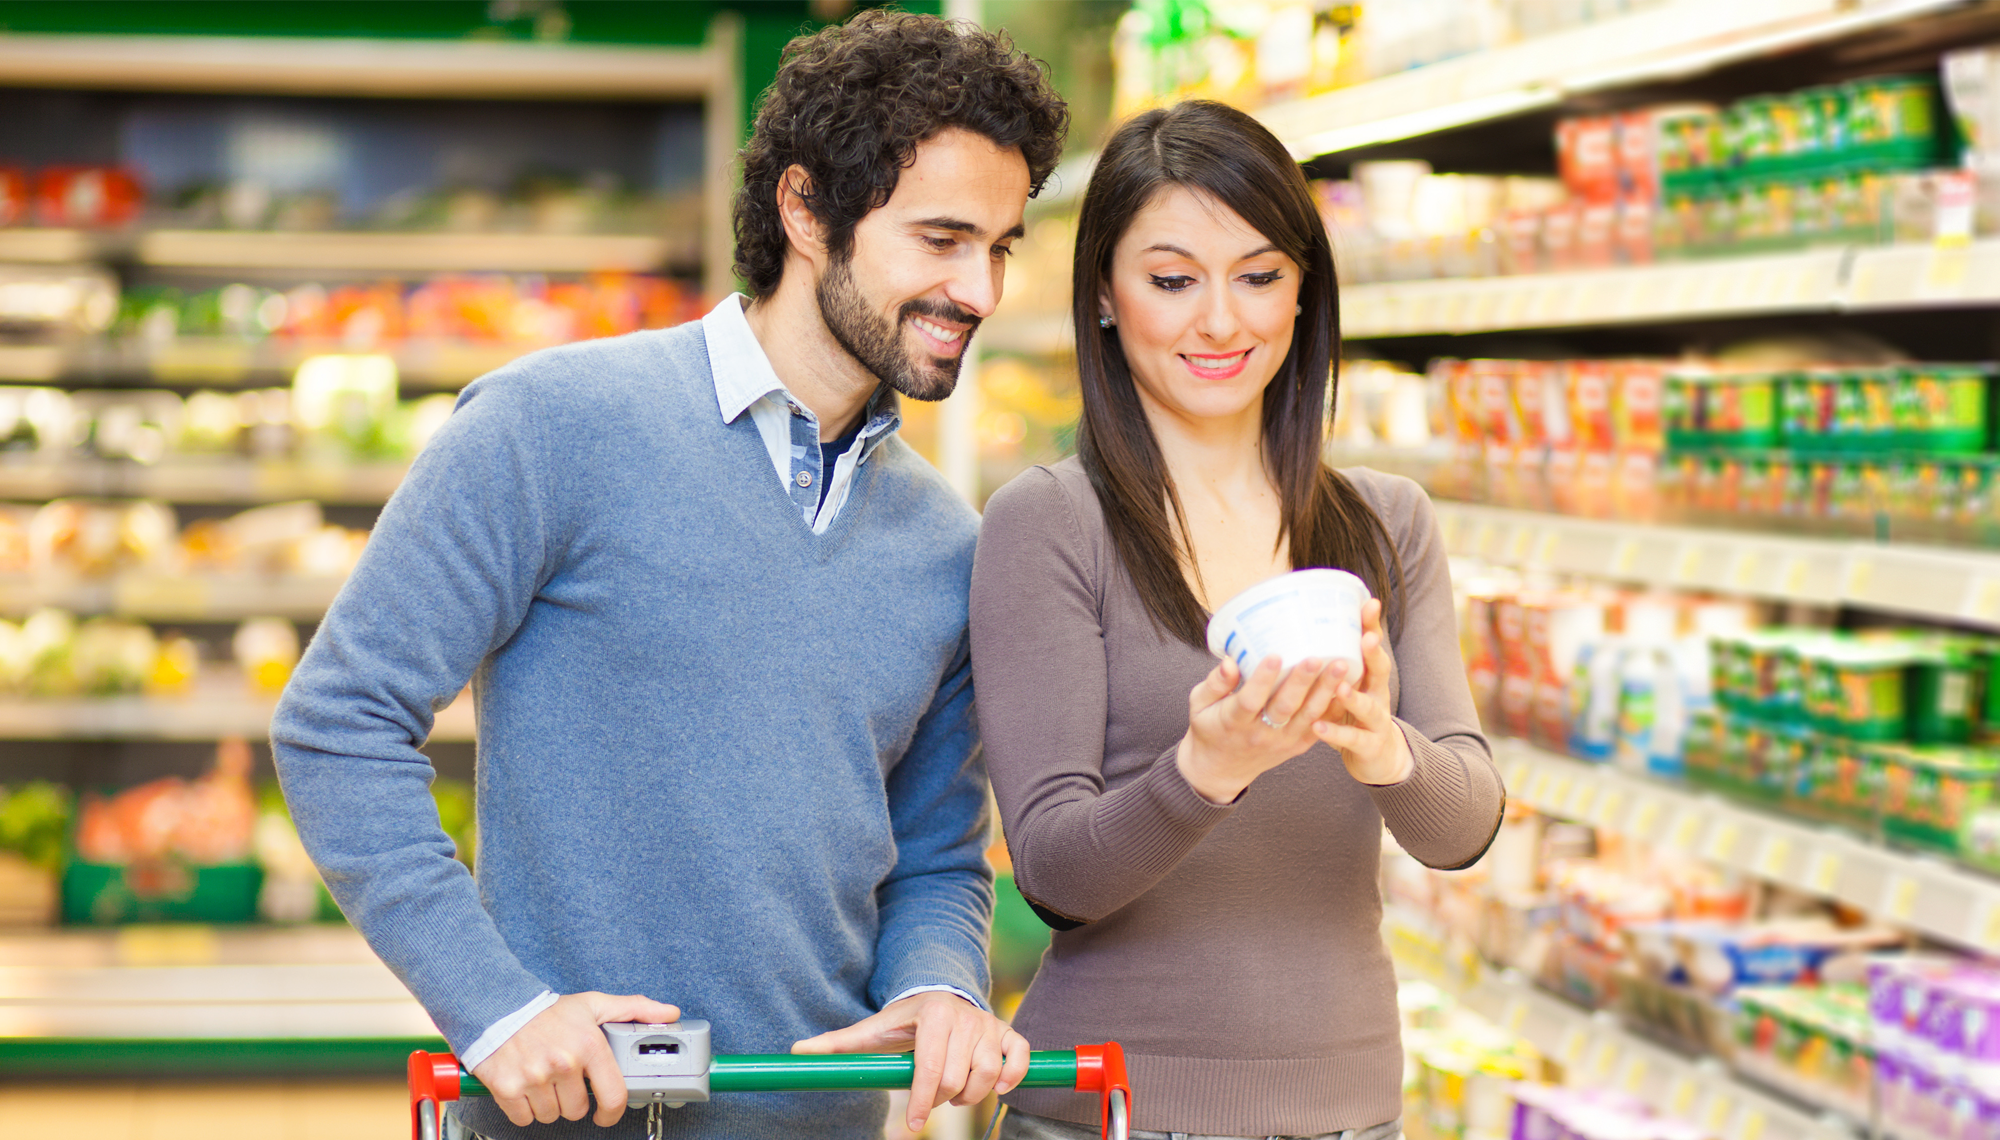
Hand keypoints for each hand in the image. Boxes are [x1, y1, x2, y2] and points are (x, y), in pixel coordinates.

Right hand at [470, 991, 681, 1127]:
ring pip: (551, 1116)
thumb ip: (634, 1009)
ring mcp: (534, 1078)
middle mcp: (563, 1063)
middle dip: (573, 1099)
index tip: (606, 1113)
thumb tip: (669, 1013)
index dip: (612, 1113)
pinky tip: (525, 1087)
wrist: (497, 1006)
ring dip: (549, 1104)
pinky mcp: (507, 1089)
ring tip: (544, 1078)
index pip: (613, 1096)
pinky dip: (524, 1109)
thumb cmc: (547, 1011)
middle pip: (578, 1110)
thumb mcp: (594, 1004)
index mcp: (589, 1045)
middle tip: (564, 1079)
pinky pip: (523, 1119)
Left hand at [791, 991, 1029, 1133]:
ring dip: (972, 1095)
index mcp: (934, 1014)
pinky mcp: (1007, 1033)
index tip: (914, 1123)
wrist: (940, 995)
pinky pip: (1019, 1057)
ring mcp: (989, 1025)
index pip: (931, 1067)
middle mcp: (965, 1017)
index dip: (922, 1100)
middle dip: (943, 1099)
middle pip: (959, 1077)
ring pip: (988, 1073)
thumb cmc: (904, 1021)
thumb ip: (838, 1042)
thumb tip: (797, 1051)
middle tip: (931, 1101)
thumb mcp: (873, 1029)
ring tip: (955, 1095)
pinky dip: (1013, 1076)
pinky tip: (997, 1088)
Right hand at [1176, 651, 1344, 803]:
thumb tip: (1230, 661)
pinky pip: (1320, 726)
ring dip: (1326, 691)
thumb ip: (1214, 683)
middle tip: (1317, 657)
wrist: (1221, 769)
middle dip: (1302, 682)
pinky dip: (1334, 706)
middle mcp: (1261, 734)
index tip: (1274, 656)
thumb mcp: (1200, 705)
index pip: (1250, 700)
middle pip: (1285, 707)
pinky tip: (1349, 685)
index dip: (1262, 679)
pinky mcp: (1298, 745)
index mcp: (1234, 722)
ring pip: (1308, 716)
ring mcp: (1283, 742)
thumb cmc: (1210, 728)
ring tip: (1341, 666)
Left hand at [1311, 598, 1413, 784]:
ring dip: (1354, 696)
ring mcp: (1376, 722)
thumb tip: (1298, 633)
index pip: (1372, 647)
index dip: (1371, 626)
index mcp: (1369, 677)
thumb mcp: (1344, 688)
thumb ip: (1328, 666)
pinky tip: (1318, 726)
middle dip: (1374, 654)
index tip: (1369, 602)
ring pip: (1369, 707)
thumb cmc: (1352, 715)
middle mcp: (1377, 695)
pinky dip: (1336, 732)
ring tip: (1339, 687)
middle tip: (1366, 638)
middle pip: (1380, 671)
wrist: (1379, 758)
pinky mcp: (1368, 746)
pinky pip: (1352, 739)